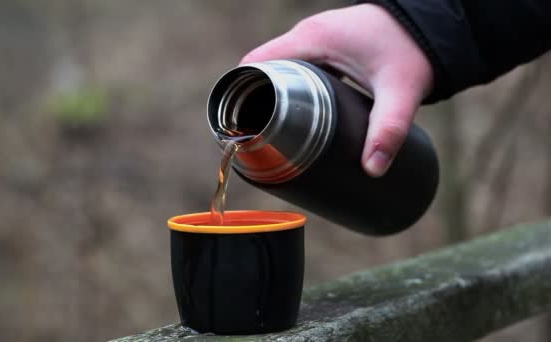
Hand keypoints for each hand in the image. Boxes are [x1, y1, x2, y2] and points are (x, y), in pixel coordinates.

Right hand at [241, 4, 432, 176]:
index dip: (239, 91)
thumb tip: (373, 169)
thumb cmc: (411, 48)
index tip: (238, 122)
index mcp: (311, 40)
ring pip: (275, 69)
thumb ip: (388, 130)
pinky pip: (292, 67)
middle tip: (254, 134)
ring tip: (267, 129)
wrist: (430, 24)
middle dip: (252, 99)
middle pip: (260, 68)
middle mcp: (306, 36)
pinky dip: (285, 88)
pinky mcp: (324, 48)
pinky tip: (291, 113)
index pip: (255, 63)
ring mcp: (314, 40)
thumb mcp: (399, 91)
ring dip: (267, 94)